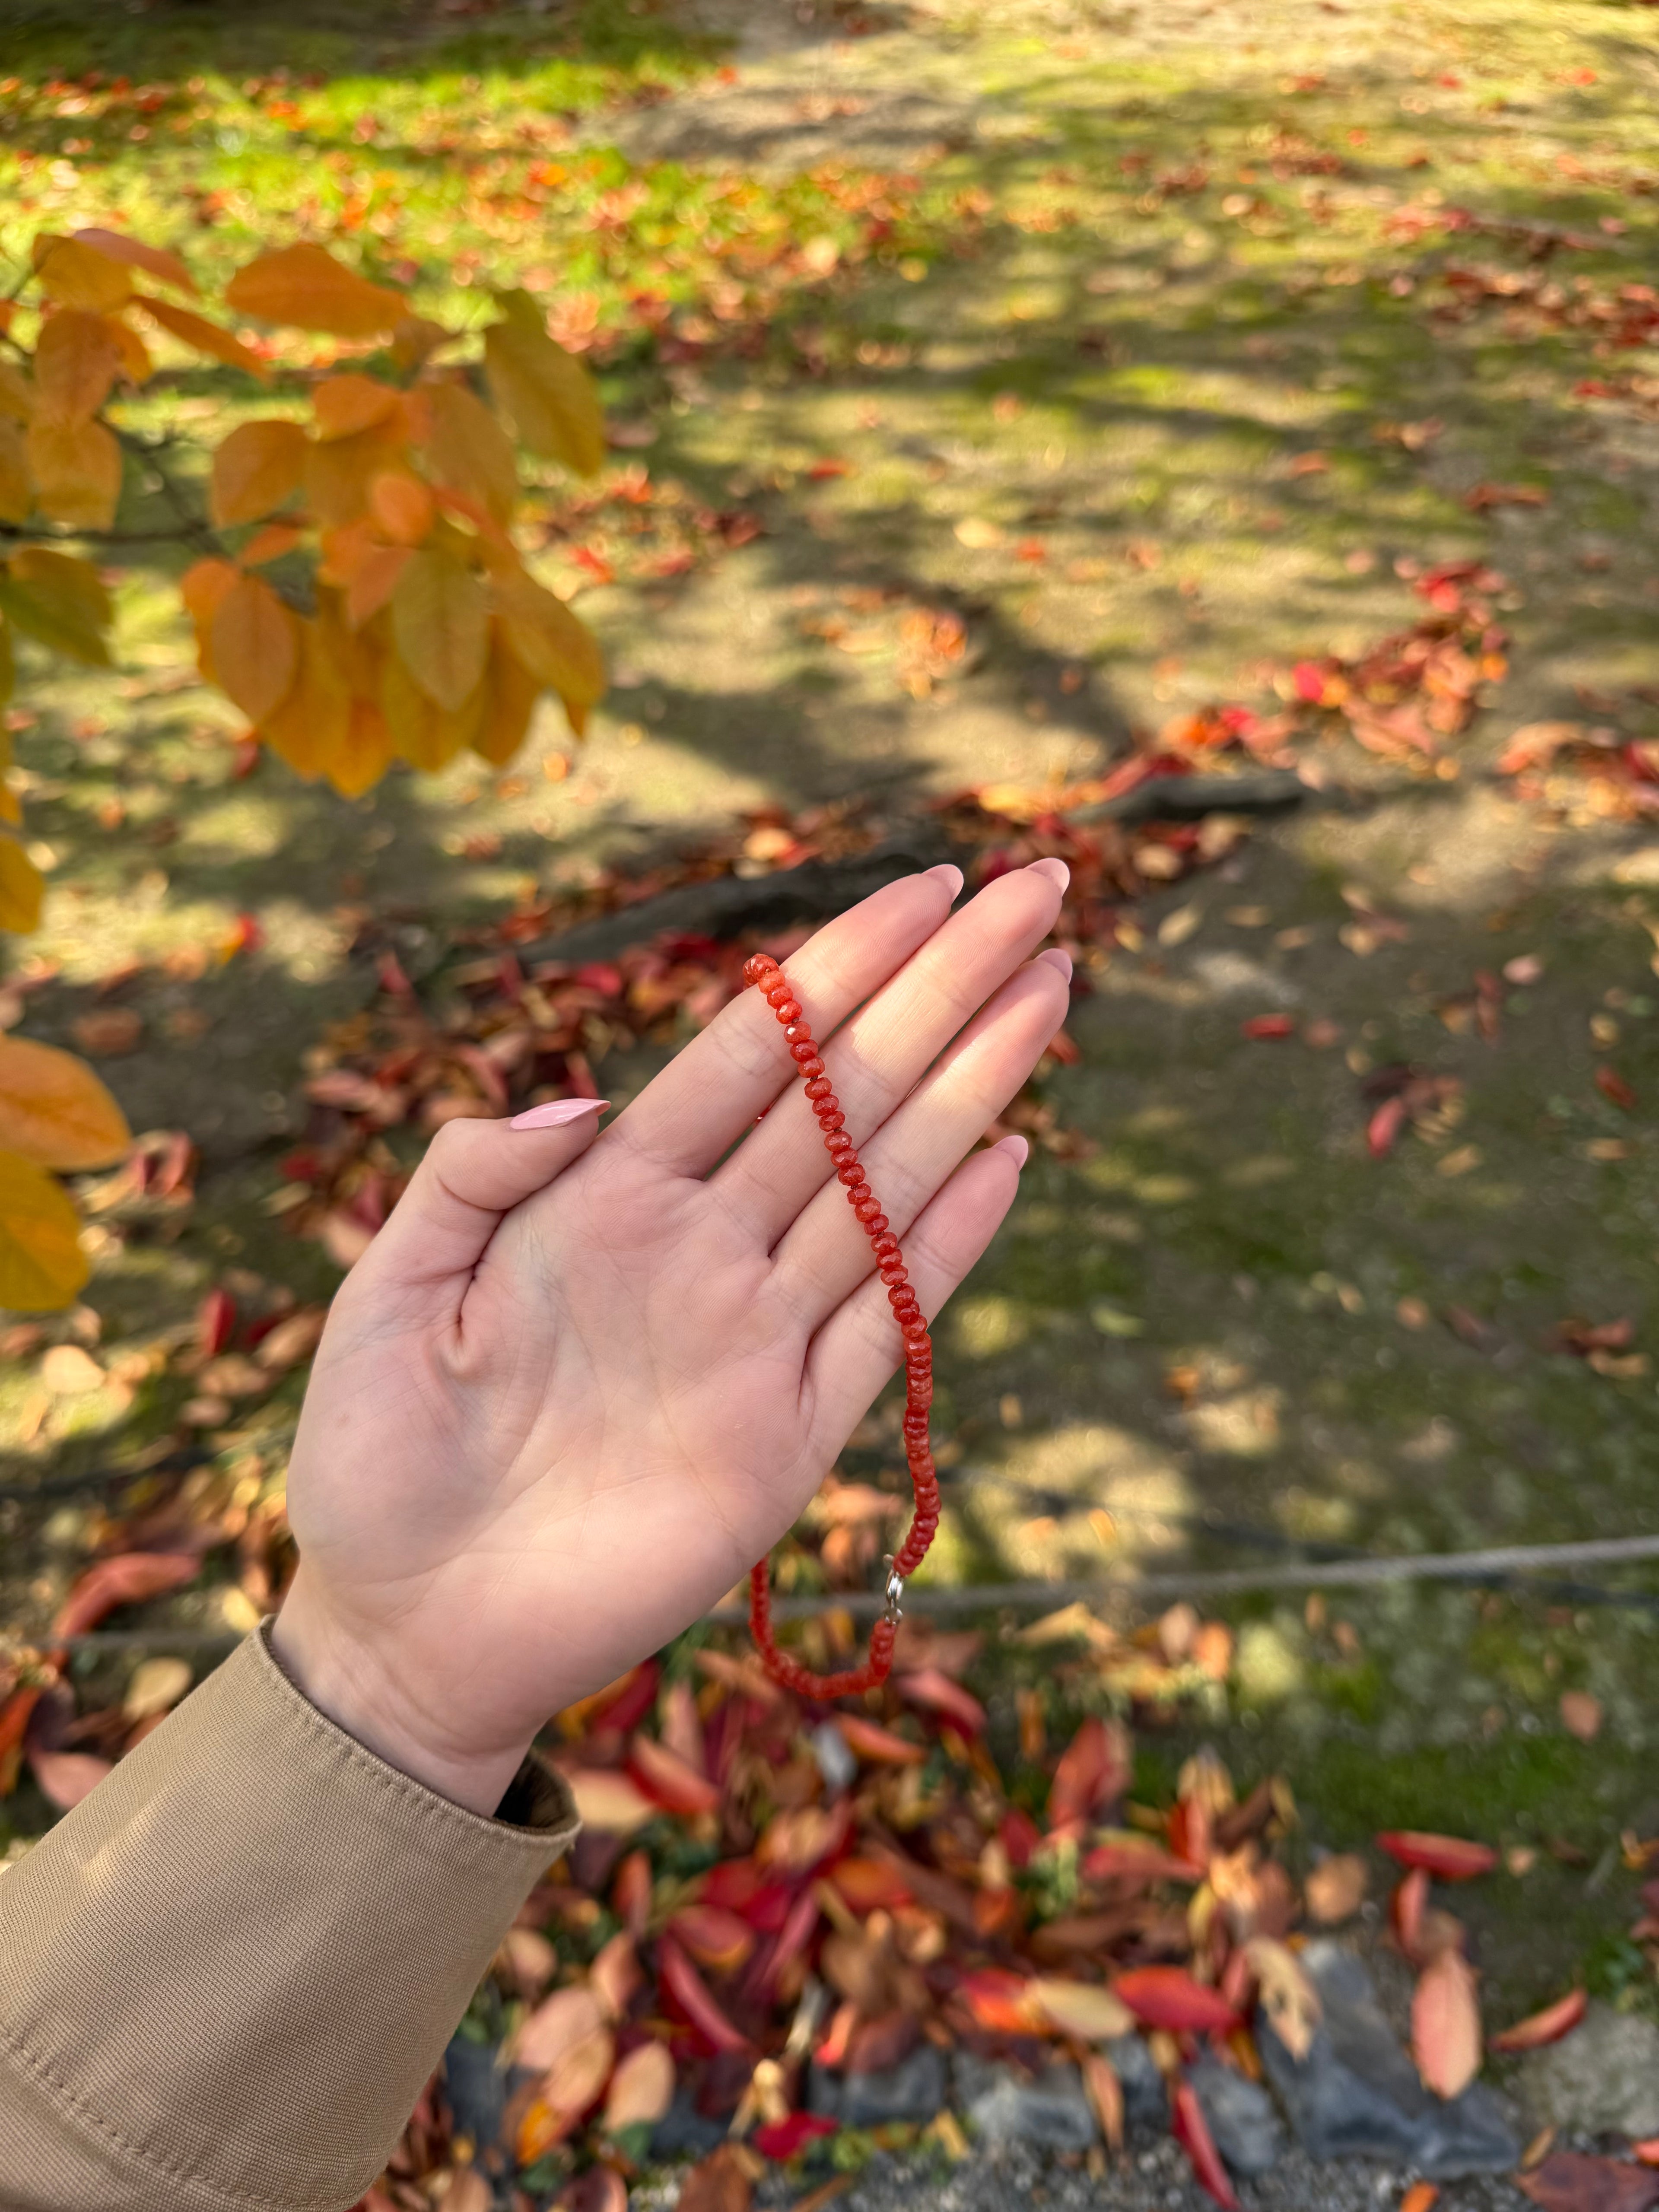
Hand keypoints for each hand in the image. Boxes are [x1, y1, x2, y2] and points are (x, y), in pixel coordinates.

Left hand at [273, 860, 1070, 1811]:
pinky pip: (885, 1324)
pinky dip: (945, 1246)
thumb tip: (586, 1104)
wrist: (410, 1629)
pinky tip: (1004, 1159)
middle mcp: (702, 1248)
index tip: (927, 887)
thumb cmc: (374, 1461)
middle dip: (942, 992)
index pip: (754, 1051)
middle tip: (1037, 896)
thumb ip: (467, 1178)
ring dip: (970, 1088)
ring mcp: (756, 1339)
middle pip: (844, 1094)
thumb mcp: (385, 1295)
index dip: (842, 966)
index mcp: (610, 1199)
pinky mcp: (788, 1440)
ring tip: (1048, 992)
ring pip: (884, 1186)